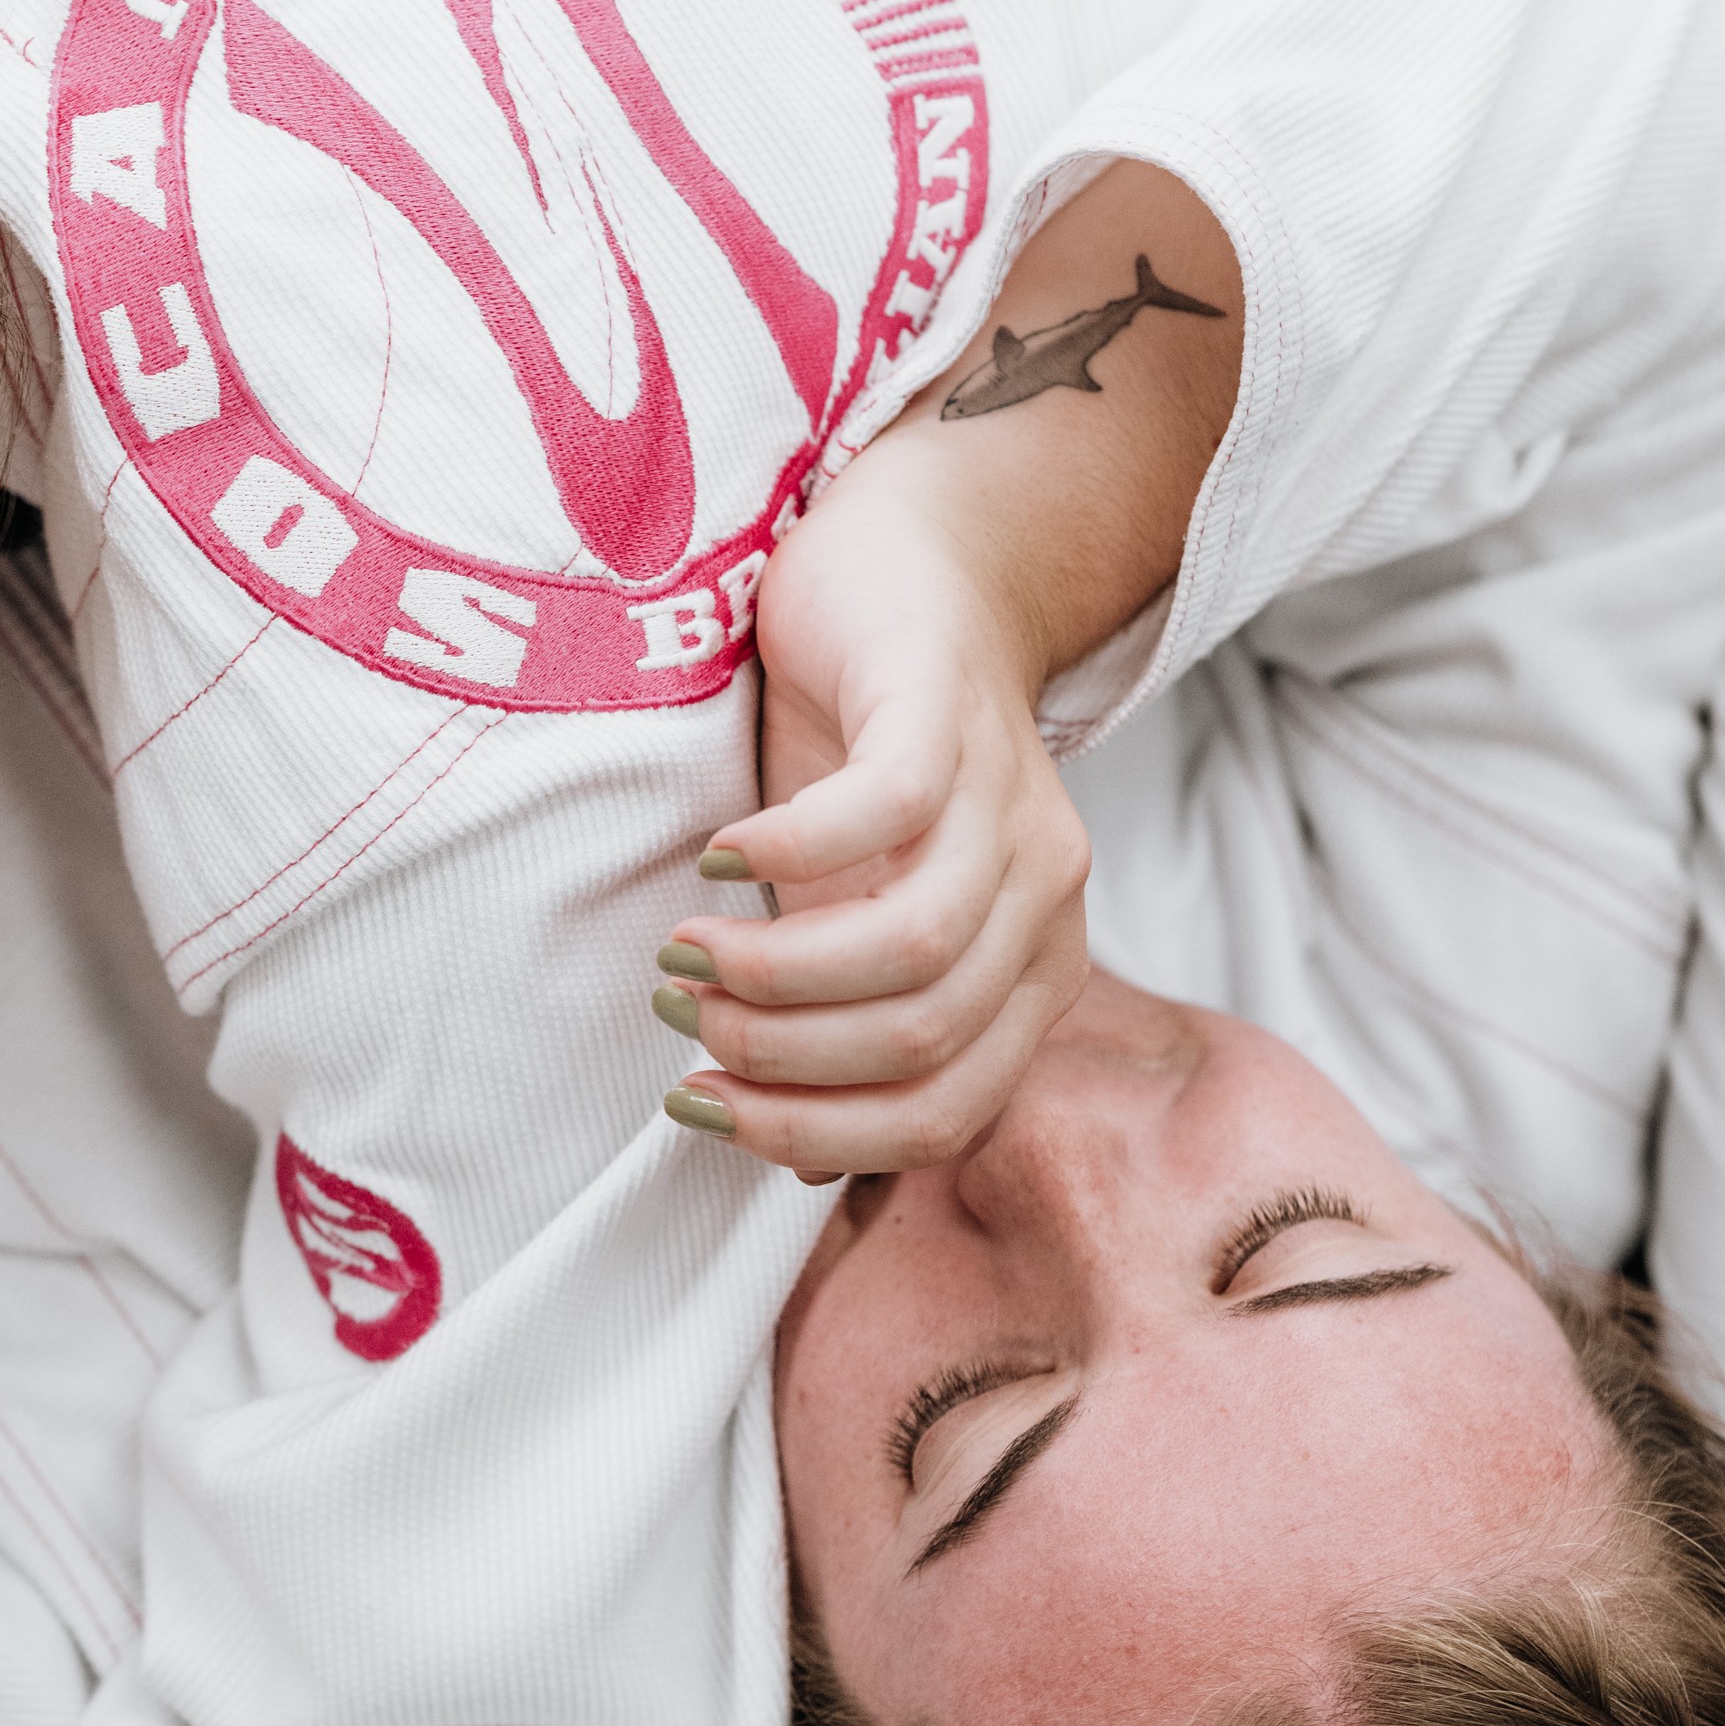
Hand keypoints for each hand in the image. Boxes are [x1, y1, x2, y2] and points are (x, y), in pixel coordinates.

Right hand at [652, 468, 1090, 1178]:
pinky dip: (789, 854)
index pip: (946, 1115)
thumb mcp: (852, 909)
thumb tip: (796, 1163)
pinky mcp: (948, 709)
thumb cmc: (866, 755)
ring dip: (774, 975)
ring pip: (915, 952)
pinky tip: (718, 853)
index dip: (813, 1136)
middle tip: (680, 1014)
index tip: (701, 1105)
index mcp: (1031, 969)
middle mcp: (1044, 897)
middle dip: (779, 1059)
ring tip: (684, 951)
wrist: (918, 563)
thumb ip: (844, 1020)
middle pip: (924, 1045)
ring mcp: (1009, 802)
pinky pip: (885, 816)